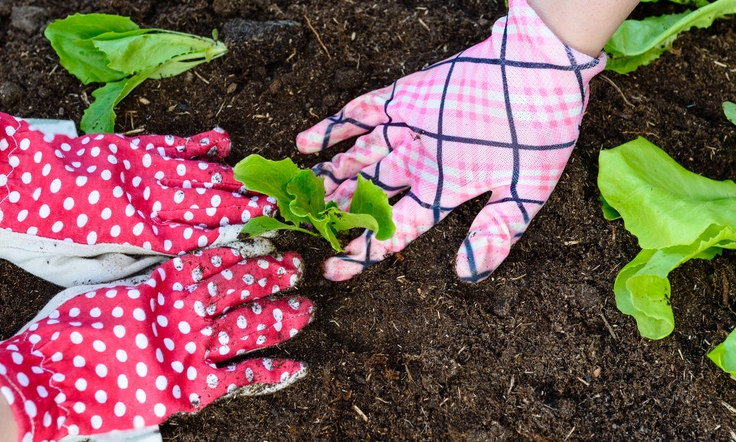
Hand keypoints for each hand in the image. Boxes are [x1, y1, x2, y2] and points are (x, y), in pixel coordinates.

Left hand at [0, 99, 274, 285]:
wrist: (0, 177)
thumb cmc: (30, 232)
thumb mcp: (69, 268)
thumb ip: (115, 269)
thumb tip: (152, 271)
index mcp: (131, 235)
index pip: (190, 238)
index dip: (225, 240)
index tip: (253, 242)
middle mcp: (143, 200)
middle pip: (202, 205)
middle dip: (239, 210)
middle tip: (272, 211)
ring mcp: (137, 169)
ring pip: (193, 174)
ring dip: (228, 180)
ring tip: (257, 185)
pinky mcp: (125, 146)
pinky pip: (170, 145)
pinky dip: (197, 145)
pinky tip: (222, 143)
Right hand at [0, 240, 312, 441]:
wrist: (45, 376)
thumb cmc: (65, 328)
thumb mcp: (103, 285)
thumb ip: (142, 276)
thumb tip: (170, 268)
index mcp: (165, 279)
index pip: (218, 258)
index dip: (247, 250)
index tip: (269, 241)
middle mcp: (187, 307)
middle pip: (242, 284)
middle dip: (273, 274)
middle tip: (297, 267)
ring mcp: (194, 346)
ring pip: (251, 323)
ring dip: (281, 314)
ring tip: (305, 307)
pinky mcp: (194, 385)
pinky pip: (244, 375)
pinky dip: (272, 370)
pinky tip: (297, 365)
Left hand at [296, 0, 604, 281]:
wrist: (542, 68)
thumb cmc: (542, 131)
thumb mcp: (526, 192)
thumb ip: (496, 232)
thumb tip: (467, 276)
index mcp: (443, 192)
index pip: (395, 230)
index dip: (364, 251)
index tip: (332, 269)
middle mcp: (418, 165)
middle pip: (366, 196)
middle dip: (336, 211)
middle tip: (303, 225)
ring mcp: (407, 131)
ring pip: (357, 158)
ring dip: (328, 174)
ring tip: (297, 191)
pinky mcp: (402, 97)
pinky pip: (358, 114)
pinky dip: (331, 128)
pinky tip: (304, 144)